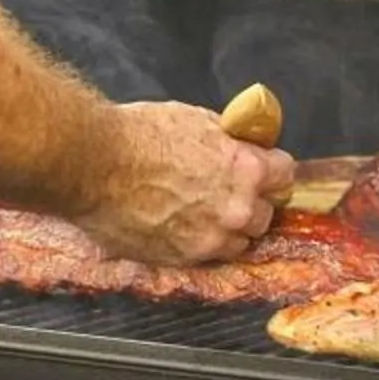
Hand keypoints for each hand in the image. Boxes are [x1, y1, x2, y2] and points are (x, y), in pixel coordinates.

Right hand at [75, 101, 297, 266]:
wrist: (93, 165)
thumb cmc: (138, 136)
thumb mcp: (195, 120)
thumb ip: (227, 140)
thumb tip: (239, 144)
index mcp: (246, 170)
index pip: (285, 174)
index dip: (271, 169)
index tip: (263, 170)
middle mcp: (237, 209)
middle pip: (267, 213)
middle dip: (253, 202)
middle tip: (231, 192)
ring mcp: (211, 239)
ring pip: (240, 241)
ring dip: (230, 229)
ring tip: (206, 214)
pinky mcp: (184, 259)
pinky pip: (208, 256)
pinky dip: (201, 243)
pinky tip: (182, 226)